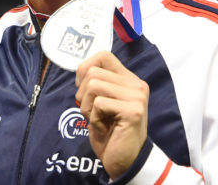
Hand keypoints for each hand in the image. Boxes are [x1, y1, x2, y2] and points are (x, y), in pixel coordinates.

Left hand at [75, 51, 148, 178]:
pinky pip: (98, 104)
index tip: (84, 89)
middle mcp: (136, 84)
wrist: (125, 161)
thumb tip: (81, 69)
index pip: (103, 55)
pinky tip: (104, 128)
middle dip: (82, 94)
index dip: (85, 69)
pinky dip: (93, 118)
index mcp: (129, 79)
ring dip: (86, 107)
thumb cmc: (110, 132)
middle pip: (92, 72)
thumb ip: (97, 82)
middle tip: (92, 112)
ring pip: (93, 86)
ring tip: (98, 120)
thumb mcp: (101, 101)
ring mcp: (136, 97)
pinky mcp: (133, 111)